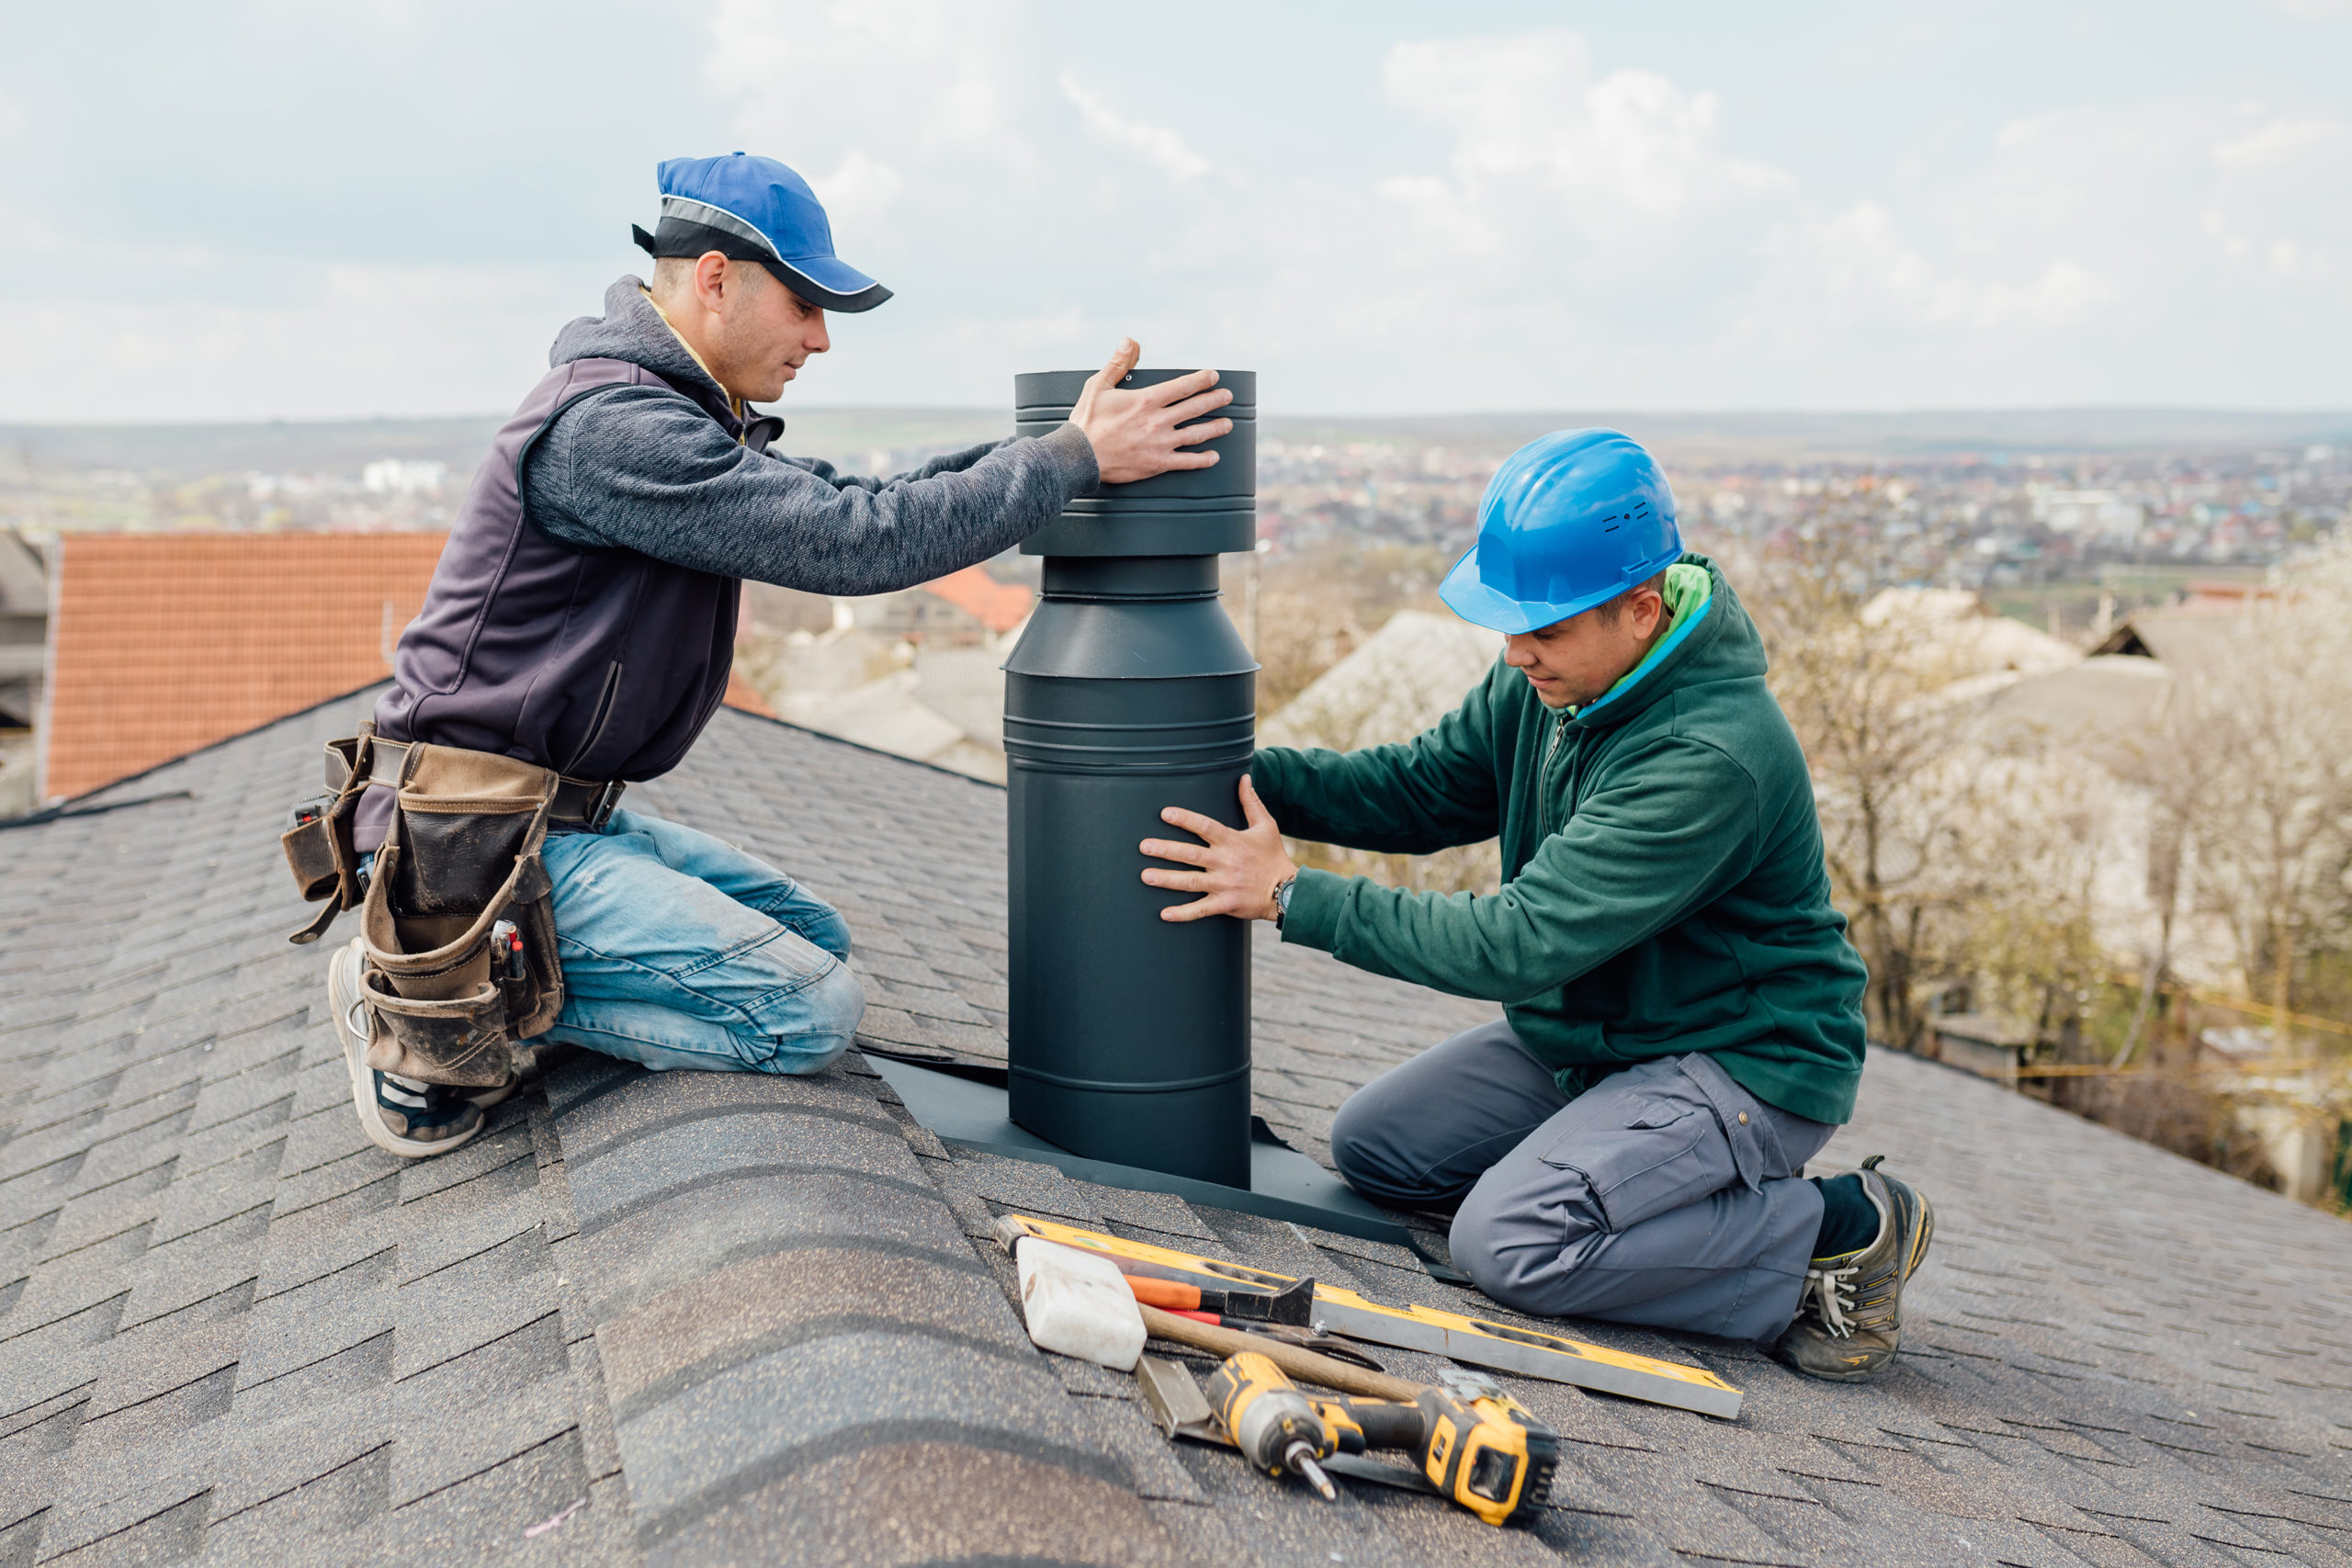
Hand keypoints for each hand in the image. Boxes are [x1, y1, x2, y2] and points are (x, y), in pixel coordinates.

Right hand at [1070, 338, 1234, 484]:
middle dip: (1215, 400)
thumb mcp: (1098, 385)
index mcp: (1146, 400)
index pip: (1182, 386)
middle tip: (1228, 396)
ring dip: (1215, 428)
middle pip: (1195, 407)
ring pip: (1196, 434)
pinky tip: (1213, 456)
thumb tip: (1129, 341)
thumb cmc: (1087, 422)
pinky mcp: (1157, 463)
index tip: (1213, 376)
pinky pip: (1186, 462)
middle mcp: (1158, 421)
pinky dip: (1203, 460)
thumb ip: (1118, 363)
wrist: (1080, 457)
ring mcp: (1160, 444)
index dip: (1201, 380)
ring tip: (1228, 423)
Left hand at [1140, 775, 1297, 923]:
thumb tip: (1244, 776)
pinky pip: (1201, 910)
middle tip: (1144, 846)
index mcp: (1232, 841)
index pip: (1206, 827)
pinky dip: (1183, 913)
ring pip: (1191, 882)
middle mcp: (1226, 862)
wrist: (1287, 890)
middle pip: (1191, 854)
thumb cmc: (1273, 856)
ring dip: (1167, 879)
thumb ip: (1251, 802)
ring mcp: (1225, 884)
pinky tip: (1163, 914)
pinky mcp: (1226, 904)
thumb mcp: (1266, 825)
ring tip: (1145, 876)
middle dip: (1166, 850)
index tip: (1165, 813)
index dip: (1185, 819)